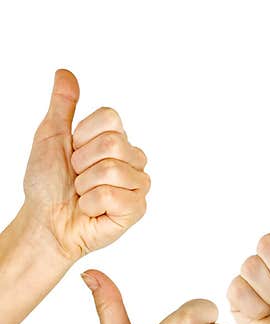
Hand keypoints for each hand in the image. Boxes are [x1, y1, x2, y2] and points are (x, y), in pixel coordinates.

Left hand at [22, 70, 149, 261]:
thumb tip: (65, 73)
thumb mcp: (50, 137)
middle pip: (114, 143)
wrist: (46, 220)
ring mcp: (138, 184)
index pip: (111, 118)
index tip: (73, 150)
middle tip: (77, 176)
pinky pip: (114, 196)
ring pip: (114, 170)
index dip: (83, 135)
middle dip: (83, 162)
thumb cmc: (48, 184)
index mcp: (115, 139)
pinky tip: (93, 209)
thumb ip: (62, 105)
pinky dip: (93, 204)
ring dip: (86, 185)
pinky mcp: (137, 208)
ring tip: (84, 194)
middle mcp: (132, 159)